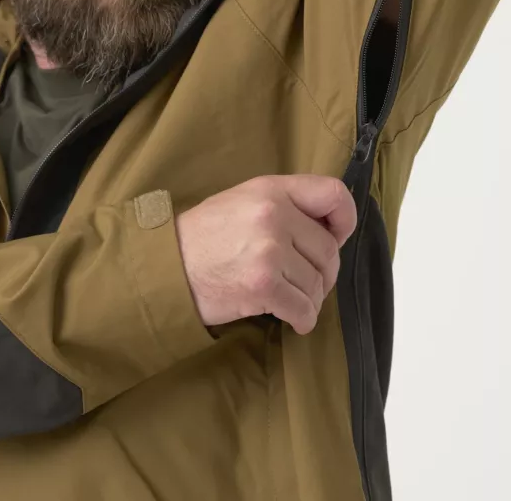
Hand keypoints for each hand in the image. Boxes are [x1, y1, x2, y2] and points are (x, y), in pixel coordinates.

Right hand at [175, 175, 356, 334]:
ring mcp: (269, 251)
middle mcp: (274, 215)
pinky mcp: (262, 285)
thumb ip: (285, 205)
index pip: (334, 194)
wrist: (166, 266)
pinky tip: (292, 319)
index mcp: (272, 190)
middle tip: (302, 280)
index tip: (336, 236)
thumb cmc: (205, 235)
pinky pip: (304, 309)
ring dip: (309, 298)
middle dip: (321, 272)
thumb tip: (331, 229)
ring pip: (318, 283)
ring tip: (288, 298)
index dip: (344, 219)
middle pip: (329, 250)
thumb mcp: (243, 200)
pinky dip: (302, 320)